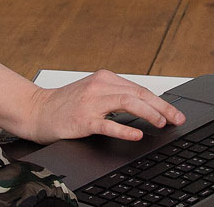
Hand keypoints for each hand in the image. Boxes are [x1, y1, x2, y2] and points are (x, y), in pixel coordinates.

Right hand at [11, 70, 187, 142]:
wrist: (36, 110)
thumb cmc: (65, 104)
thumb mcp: (93, 92)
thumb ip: (115, 95)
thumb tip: (146, 106)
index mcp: (105, 78)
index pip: (140, 89)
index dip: (160, 101)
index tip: (174, 113)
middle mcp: (100, 87)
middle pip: (139, 94)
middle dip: (162, 107)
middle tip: (177, 119)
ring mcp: (91, 102)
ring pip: (128, 103)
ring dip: (150, 113)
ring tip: (162, 123)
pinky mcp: (83, 119)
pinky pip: (108, 123)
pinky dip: (125, 129)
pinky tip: (137, 134)